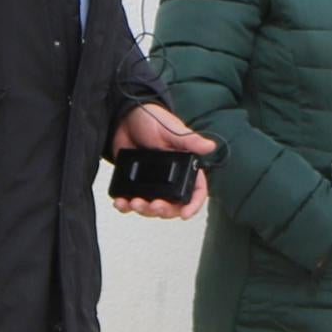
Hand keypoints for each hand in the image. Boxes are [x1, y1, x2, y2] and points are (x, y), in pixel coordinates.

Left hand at [111, 98, 213, 218]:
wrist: (124, 117)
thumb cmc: (152, 119)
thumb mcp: (171, 130)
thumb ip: (189, 141)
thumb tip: (210, 146)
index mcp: (184, 167)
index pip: (196, 190)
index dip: (193, 204)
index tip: (185, 215)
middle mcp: (171, 178)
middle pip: (173, 205)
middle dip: (164, 210)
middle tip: (154, 205)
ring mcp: (152, 183)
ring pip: (152, 207)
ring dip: (144, 210)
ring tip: (134, 203)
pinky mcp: (134, 184)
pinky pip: (131, 202)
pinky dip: (126, 206)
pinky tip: (121, 203)